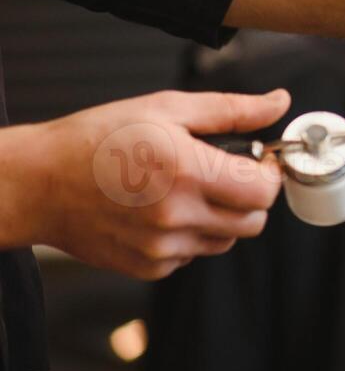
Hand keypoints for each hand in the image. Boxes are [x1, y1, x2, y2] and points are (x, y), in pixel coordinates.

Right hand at [0, 89, 290, 279]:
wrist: (40, 182)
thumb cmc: (100, 138)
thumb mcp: (167, 108)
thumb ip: (232, 110)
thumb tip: (279, 103)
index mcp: (186, 171)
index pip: (264, 191)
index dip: (270, 174)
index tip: (258, 161)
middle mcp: (176, 215)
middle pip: (253, 222)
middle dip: (252, 197)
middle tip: (228, 173)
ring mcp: (161, 247)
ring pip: (226, 240)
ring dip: (222, 217)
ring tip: (188, 189)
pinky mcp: (147, 267)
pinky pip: (193, 254)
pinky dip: (190, 234)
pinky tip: (162, 210)